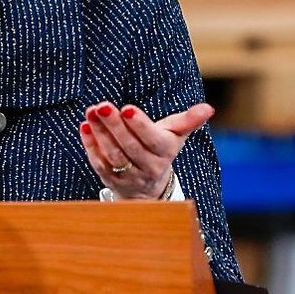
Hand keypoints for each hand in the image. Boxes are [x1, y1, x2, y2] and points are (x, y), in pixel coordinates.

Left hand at [78, 101, 214, 199]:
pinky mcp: (110, 180)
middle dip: (114, 125)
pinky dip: (90, 145)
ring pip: (113, 155)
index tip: (127, 108)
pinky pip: (99, 163)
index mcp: (165, 152)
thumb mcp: (175, 135)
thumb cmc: (160, 150)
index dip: (139, 125)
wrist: (148, 187)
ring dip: (100, 133)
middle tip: (102, 106)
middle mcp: (148, 167)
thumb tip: (209, 108)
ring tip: (91, 112)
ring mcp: (128, 176)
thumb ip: (188, 120)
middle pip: (129, 146)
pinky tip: (85, 127)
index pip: (153, 139)